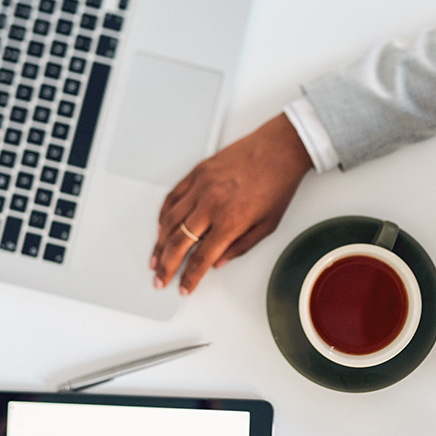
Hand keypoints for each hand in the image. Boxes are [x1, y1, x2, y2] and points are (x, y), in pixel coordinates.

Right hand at [151, 114, 312, 293]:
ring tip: (156, 258)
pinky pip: (172, 197)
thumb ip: (240, 247)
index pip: (201, 258)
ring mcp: (201, 186)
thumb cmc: (278, 183)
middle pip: (178, 243)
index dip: (190, 277)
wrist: (280, 148)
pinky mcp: (197, 172)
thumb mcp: (267, 225)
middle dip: (166, 265)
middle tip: (160, 278)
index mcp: (230, 221)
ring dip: (159, 243)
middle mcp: (211, 204)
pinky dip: (163, 215)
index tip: (184, 287)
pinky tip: (161, 227)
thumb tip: (219, 263)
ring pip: (170, 221)